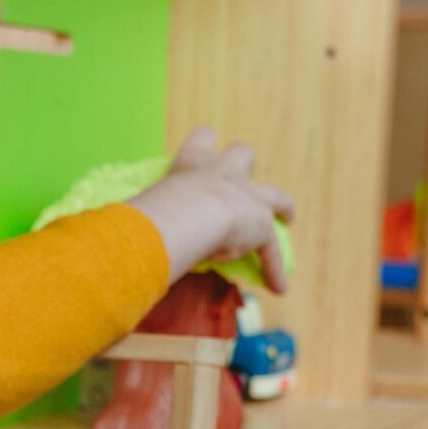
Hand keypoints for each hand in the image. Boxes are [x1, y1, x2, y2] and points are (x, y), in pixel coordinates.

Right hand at [124, 130, 294, 289]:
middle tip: (241, 183)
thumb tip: (142, 239)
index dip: (205, 147)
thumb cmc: (158, 208)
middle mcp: (224, 172)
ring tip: (285, 218)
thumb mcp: (153, 204)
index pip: (201, 141)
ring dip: (281, 206)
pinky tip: (278, 287)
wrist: (188, 212)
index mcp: (191, 164)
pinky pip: (271, 250)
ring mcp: (248, 195)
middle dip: (245, 165)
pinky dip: (274, 268)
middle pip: (242, 154)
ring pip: (276, 194)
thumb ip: (158, 214)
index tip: (205, 157)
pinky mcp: (262, 223)